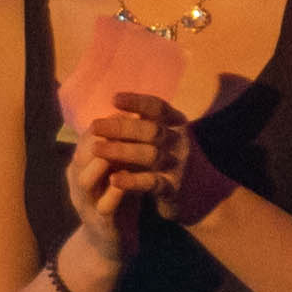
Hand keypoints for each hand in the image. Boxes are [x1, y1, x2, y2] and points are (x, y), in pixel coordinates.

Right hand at [62, 100, 167, 251]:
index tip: (126, 110)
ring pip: (86, 179)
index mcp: (80, 167)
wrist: (110, 244)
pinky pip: (104, 205)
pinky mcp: (100, 222)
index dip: (105, 124)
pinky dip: (115, 192)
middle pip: (82, 155)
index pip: (87, 139)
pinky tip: (128, 183)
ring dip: (102, 163)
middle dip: (101, 139)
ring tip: (118, 150)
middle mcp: (78, 183)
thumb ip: (120, 148)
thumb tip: (136, 114)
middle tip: (124, 124)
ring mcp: (86, 203)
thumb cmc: (114, 200)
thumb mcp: (115, 170)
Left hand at [85, 91, 233, 230]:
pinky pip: (152, 183)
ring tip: (95, 149)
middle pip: (151, 130)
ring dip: (121, 151)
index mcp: (176, 124)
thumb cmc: (169, 159)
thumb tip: (108, 113)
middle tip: (94, 126)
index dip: (137, 102)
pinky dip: (132, 180)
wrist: (198, 193)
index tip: (114, 99)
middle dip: (121, 127)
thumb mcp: (161, 138)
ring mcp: (178, 165)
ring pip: (150, 155)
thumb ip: (141, 126)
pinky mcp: (173, 188)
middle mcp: (179, 141)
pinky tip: (114, 179)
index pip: (158, 107)